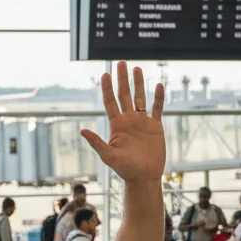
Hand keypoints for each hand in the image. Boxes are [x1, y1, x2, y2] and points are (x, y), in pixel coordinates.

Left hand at [82, 62, 165, 184]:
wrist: (144, 177)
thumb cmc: (125, 169)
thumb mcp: (108, 155)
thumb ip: (96, 142)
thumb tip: (82, 129)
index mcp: (116, 125)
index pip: (110, 102)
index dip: (107, 88)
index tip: (104, 74)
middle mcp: (128, 121)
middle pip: (124, 95)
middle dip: (122, 79)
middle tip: (120, 63)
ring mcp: (141, 122)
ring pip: (139, 98)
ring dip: (138, 84)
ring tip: (136, 69)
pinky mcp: (155, 127)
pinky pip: (157, 108)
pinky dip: (158, 98)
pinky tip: (157, 85)